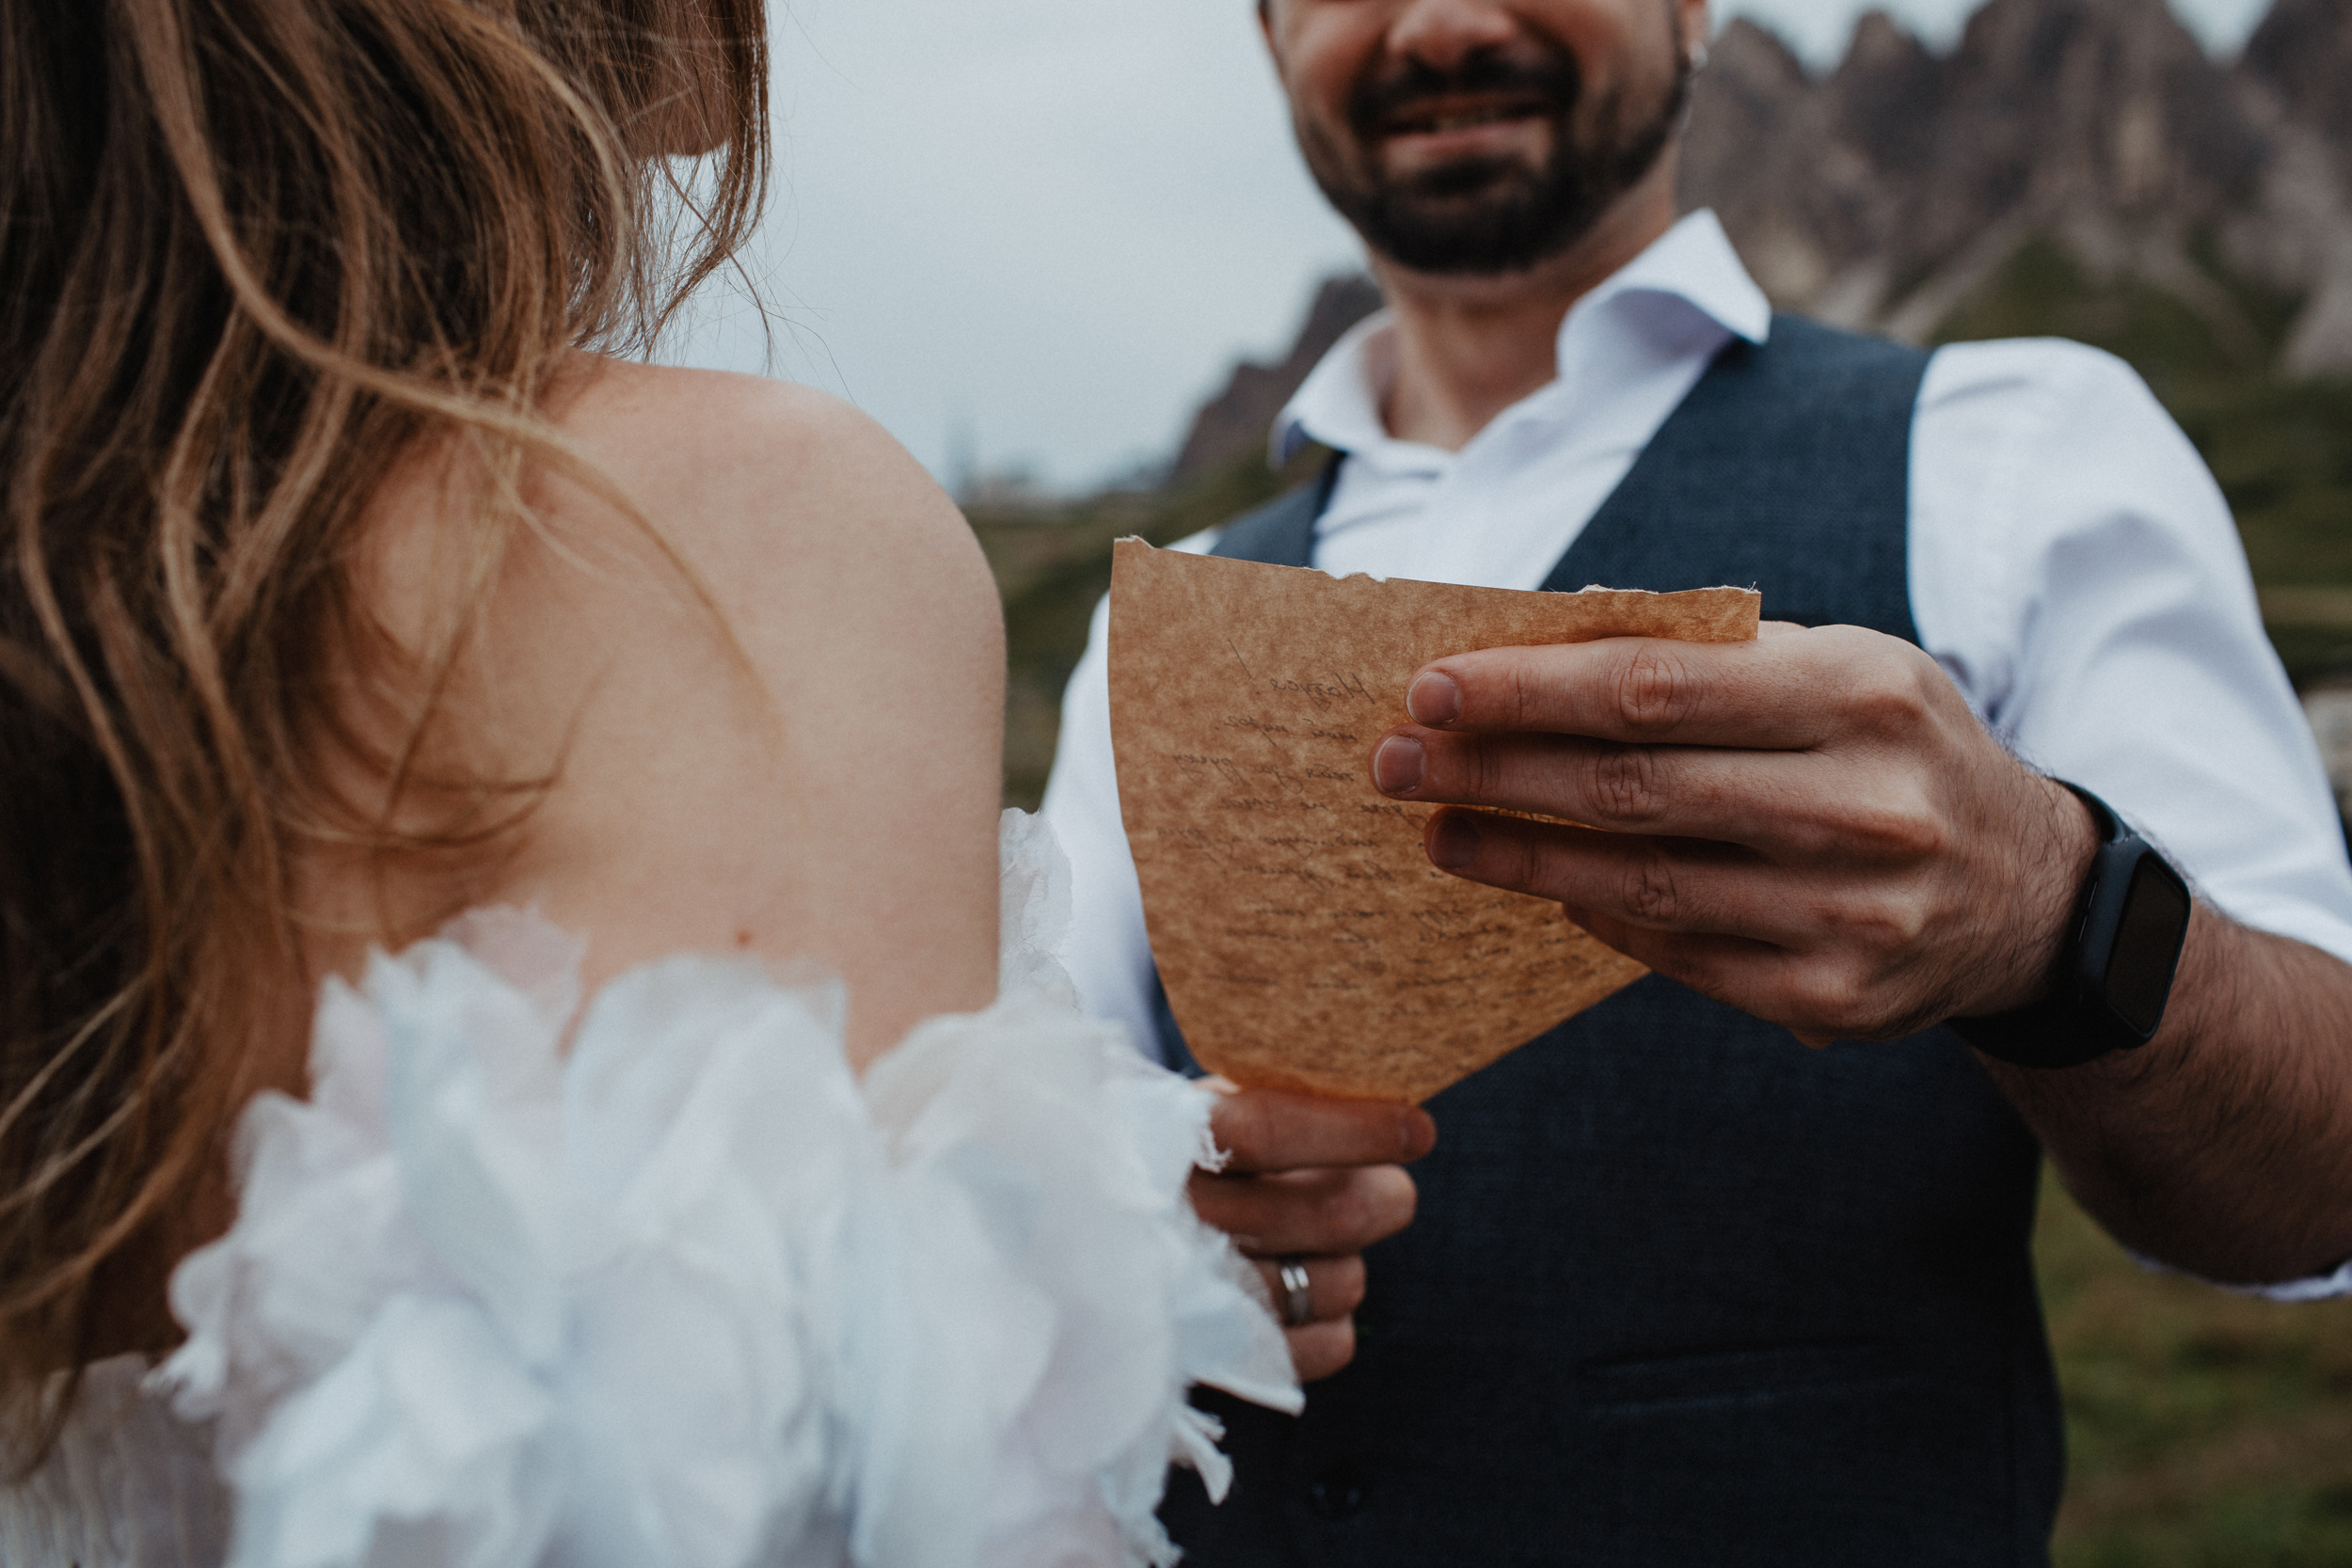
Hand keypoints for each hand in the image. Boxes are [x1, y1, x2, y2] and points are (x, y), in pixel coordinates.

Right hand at [1189, 1084, 1434, 1380]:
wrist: (1089, 1258)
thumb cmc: (1173, 1166)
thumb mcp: (1198, 1111)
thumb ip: (1269, 1101)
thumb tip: (1383, 1102)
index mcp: (1163, 1140)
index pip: (1266, 1131)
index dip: (1353, 1130)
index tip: (1418, 1129)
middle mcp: (1175, 1221)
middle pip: (1332, 1213)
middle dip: (1381, 1197)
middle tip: (1390, 1189)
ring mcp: (1195, 1301)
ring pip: (1342, 1281)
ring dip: (1346, 1259)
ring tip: (1314, 1244)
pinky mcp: (1222, 1366)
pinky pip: (1331, 1344)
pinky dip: (1330, 1319)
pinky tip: (1297, 1294)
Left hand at [1364, 624, 2099, 1042]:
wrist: (2027, 893)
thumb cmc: (1891, 752)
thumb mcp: (1840, 670)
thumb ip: (1711, 657)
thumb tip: (1541, 640)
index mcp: (1862, 692)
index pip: (1658, 684)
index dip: (1530, 689)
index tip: (1429, 688)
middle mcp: (1866, 805)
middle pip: (1634, 786)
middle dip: (1496, 771)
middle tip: (1393, 762)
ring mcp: (1854, 912)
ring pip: (1644, 882)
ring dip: (1519, 856)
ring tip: (1437, 829)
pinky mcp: (1834, 998)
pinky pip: (1679, 953)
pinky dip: (1599, 917)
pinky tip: (1540, 888)